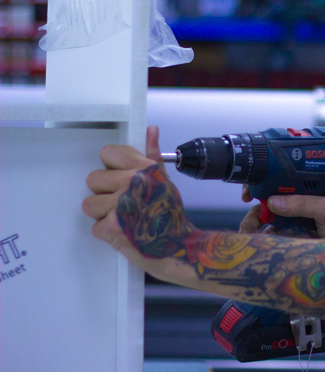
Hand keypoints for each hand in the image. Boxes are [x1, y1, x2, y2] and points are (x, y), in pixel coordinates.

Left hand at [83, 126, 195, 281]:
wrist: (180, 247)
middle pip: (93, 179)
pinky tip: (123, 231)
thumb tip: (151, 131)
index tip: (119, 176)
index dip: (111, 166)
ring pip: (90, 204)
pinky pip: (95, 227)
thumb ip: (151, 156)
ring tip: (123, 219)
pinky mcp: (113, 227)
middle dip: (105, 192)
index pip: (108, 153)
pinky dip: (107, 233)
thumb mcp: (164, 181)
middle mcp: (133, 183)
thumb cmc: (171, 215)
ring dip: (103, 214)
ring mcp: (122, 205)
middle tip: (123, 202)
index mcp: (144, 169)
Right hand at [239, 186, 324, 237]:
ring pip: (262, 221)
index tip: (248, 194)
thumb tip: (274, 201)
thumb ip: (304, 203)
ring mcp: (289, 222)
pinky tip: (256, 245)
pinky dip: (258, 241)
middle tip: (249, 223)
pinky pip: (268, 238)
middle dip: (252, 211)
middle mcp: (293, 203)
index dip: (259, 185)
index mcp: (301, 190)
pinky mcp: (288, 239)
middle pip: (264, 202)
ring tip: (249, 235)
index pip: (275, 182)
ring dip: (251, 227)